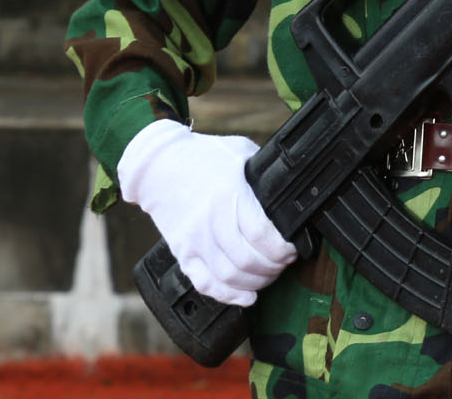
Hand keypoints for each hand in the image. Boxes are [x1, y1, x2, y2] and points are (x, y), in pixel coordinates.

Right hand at [118, 118, 295, 306]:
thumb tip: (290, 190)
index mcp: (229, 196)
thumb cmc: (204, 157)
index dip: (283, 248)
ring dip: (256, 282)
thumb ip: (264, 175)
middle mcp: (210, 222)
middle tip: (285, 261)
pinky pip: (205, 284)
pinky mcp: (183, 253)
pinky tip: (246, 296)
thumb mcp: (242, 154)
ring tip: (269, 274)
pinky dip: (228, 295)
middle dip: (274, 266)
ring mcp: (194, 241)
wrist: (158, 167)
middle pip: (249, 260)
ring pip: (230, 276)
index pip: (262, 235)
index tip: (293, 247)